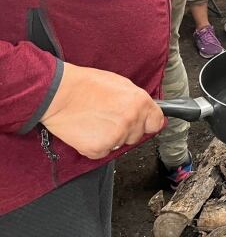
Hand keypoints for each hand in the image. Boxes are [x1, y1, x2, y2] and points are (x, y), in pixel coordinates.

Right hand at [40, 63, 163, 159]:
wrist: (58, 93)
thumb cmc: (86, 85)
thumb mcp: (121, 84)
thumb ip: (136, 100)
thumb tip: (146, 111)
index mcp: (140, 102)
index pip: (156, 122)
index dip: (148, 122)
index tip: (142, 123)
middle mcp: (132, 120)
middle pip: (137, 135)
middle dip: (126, 130)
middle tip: (108, 117)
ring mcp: (116, 136)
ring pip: (119, 144)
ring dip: (110, 137)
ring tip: (95, 121)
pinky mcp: (98, 149)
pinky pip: (102, 152)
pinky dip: (94, 145)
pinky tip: (87, 130)